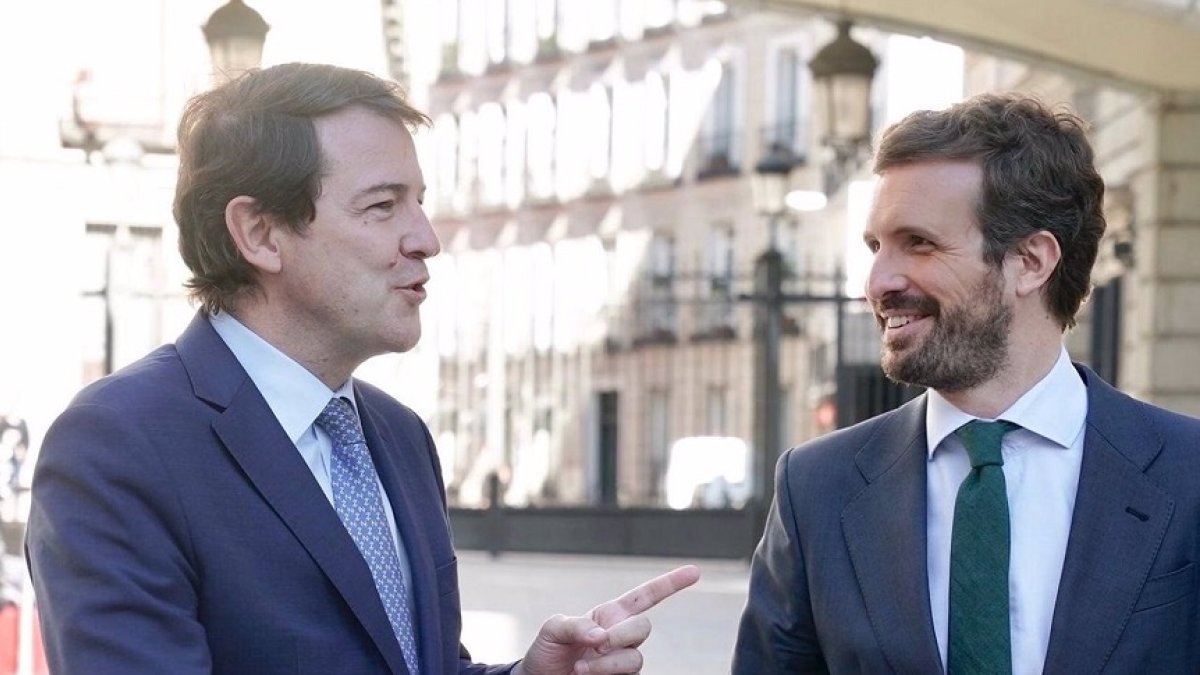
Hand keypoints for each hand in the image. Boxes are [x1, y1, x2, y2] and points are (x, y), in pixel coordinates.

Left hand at [513, 564, 700, 674]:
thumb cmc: (547, 653)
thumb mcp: (552, 630)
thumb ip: (575, 625)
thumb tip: (601, 636)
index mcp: (609, 616)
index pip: (646, 596)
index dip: (670, 583)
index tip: (694, 571)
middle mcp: (621, 638)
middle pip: (643, 628)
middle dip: (621, 635)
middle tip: (596, 644)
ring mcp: (623, 663)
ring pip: (635, 659)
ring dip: (608, 664)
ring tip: (580, 669)